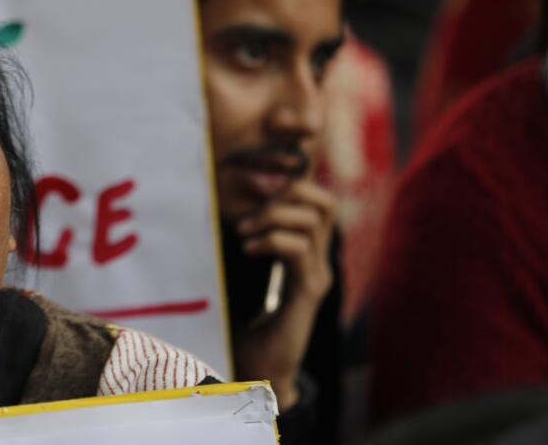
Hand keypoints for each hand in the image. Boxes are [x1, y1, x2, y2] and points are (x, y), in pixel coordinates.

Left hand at [231, 181, 334, 410]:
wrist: (257, 370)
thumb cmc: (244, 321)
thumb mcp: (242, 273)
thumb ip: (246, 242)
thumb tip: (226, 206)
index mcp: (306, 252)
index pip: (318, 201)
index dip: (293, 182)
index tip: (256, 189)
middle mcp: (318, 261)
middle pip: (325, 202)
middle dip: (288, 191)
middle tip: (253, 207)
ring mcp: (317, 276)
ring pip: (313, 219)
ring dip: (273, 214)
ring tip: (243, 231)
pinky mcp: (307, 293)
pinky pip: (300, 249)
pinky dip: (271, 240)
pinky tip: (248, 249)